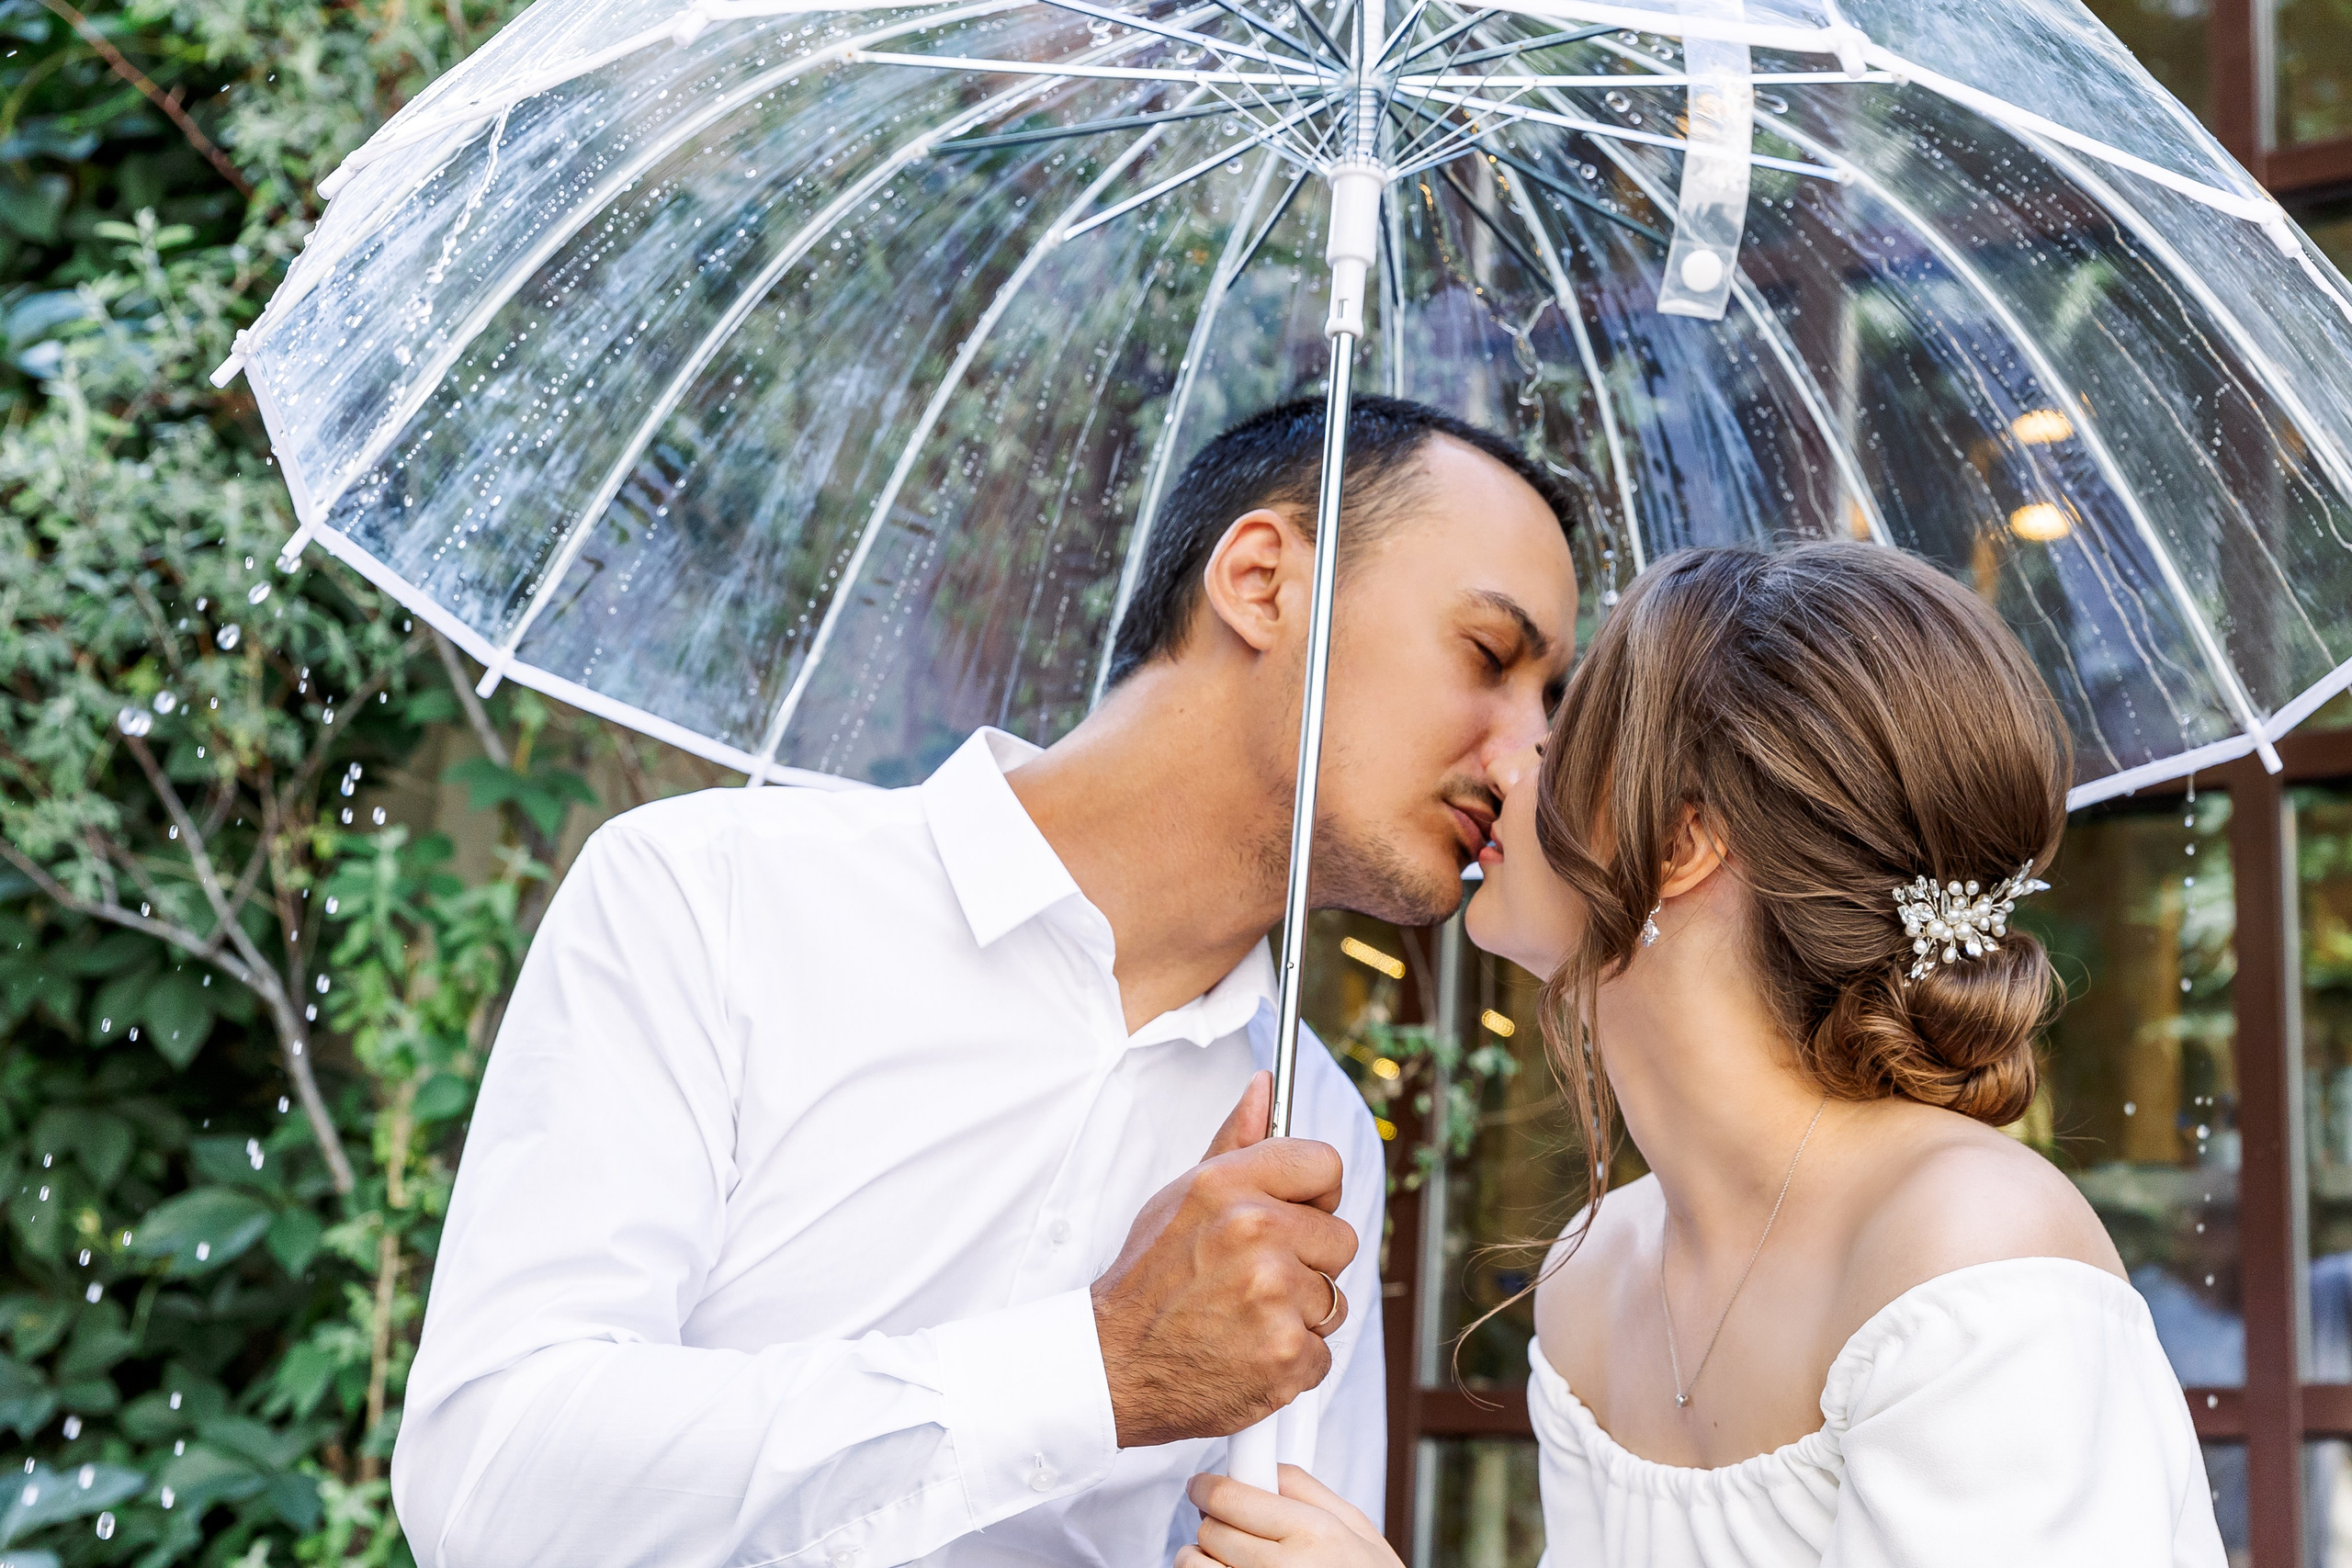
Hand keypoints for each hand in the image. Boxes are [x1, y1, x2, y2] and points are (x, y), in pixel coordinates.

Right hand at [1090, 1071, 1356, 1446]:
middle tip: (1254, 1277)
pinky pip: (1324, 1351)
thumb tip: (1265, 1087)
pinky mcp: (1287, 1354)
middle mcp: (1255, 1232)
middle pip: (1340, 1236)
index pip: (1324, 1163)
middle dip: (1308, 1260)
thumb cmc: (1151, 1280)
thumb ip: (1236, 1143)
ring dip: (1300, 1313)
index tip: (1299, 1210)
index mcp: (1229, 1186)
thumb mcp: (1183, 1197)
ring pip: (1335, 1298)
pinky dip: (1292, 1359)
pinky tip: (1248, 1350)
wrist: (1115, 1364)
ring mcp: (1274, 1296)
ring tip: (1245, 1316)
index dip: (1316, 1192)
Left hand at [1179, 1465, 1404, 1567]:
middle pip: (1210, 1529)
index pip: (1230, 1497)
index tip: (1204, 1487)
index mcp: (1313, 1533)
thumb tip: (1265, 1466)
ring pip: (1193, 1564)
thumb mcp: (1357, 1528)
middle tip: (1233, 1526)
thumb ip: (1307, 1490)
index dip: (1209, 1487)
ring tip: (1231, 1558)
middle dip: (1215, 1521)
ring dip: (1203, 1557)